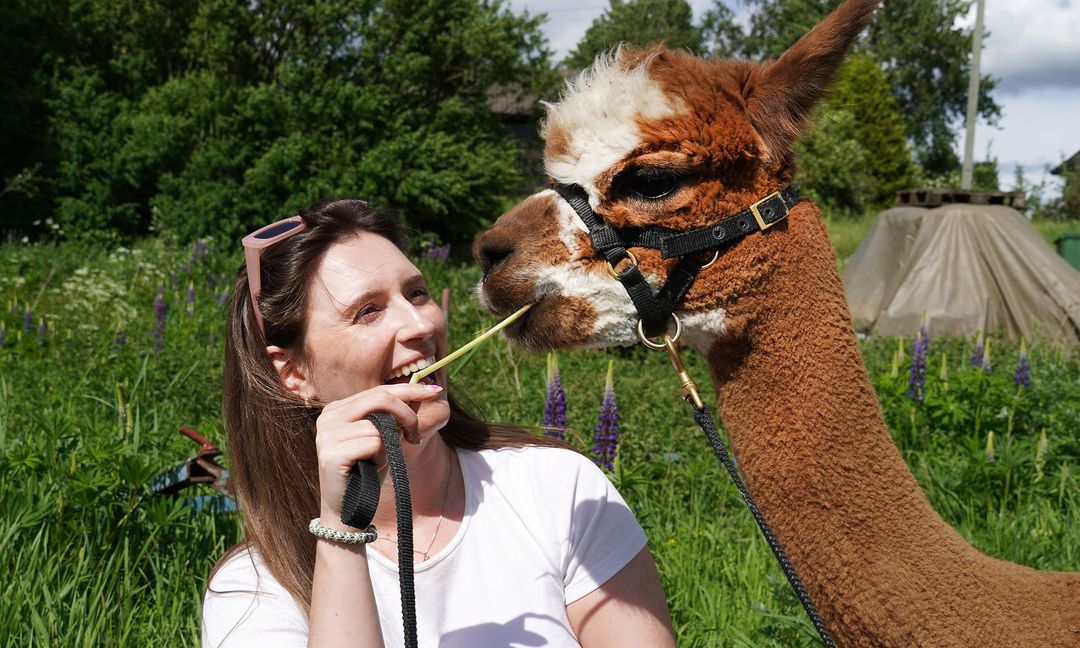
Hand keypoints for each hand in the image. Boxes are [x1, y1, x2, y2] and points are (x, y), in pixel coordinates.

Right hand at [314, 383, 442, 528]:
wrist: (348, 510)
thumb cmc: (366, 473)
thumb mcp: (383, 438)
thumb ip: (394, 415)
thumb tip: (422, 390)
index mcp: (339, 409)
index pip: (379, 390)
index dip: (409, 389)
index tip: (436, 391)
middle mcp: (329, 416)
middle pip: (380, 398)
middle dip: (407, 414)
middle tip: (416, 436)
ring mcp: (326, 434)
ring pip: (378, 425)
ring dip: (388, 446)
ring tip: (376, 462)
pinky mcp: (330, 453)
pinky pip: (373, 443)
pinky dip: (380, 457)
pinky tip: (368, 469)